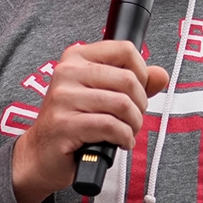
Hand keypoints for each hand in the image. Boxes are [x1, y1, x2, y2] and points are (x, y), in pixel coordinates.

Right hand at [12, 41, 168, 202]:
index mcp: (77, 57)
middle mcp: (67, 73)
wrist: (41, 154)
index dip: (142, 72)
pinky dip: (124, 138)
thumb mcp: (104, 95)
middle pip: (128, 80)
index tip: (138, 91)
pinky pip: (111, 126)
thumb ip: (135, 83)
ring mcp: (63, 98)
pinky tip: (120, 142)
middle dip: (140, 105)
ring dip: (133, 124)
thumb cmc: (74, 122)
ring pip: (122, 104)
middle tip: (133, 119)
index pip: (125, 49)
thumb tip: (161, 75)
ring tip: (126, 132)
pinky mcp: (64, 124)